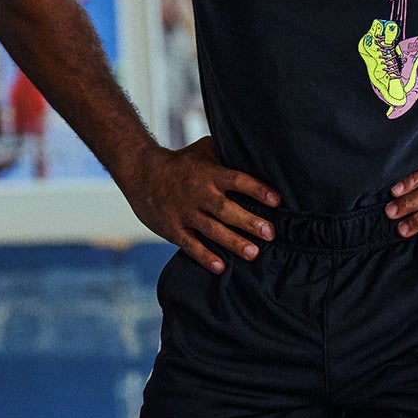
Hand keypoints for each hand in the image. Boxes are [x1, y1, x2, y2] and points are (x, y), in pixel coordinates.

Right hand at [122, 136, 278, 272]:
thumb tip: (256, 151)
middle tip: (271, 234)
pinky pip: (190, 244)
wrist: (141, 172)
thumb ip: (227, 153)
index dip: (257, 190)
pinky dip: (204, 256)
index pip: (238, 180)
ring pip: (212, 230)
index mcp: (210, 173)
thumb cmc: (180, 162)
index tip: (277, 201)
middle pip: (227, 209)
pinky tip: (220, 267)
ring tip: (253, 253)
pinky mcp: (173, 228)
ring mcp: (185, 213)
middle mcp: (199, 194)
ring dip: (233, 242)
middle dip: (250, 222)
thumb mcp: (203, 150)